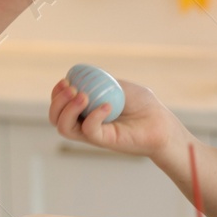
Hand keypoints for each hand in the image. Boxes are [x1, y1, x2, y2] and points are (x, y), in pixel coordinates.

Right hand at [49, 77, 178, 159]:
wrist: (161, 122)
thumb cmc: (142, 104)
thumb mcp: (118, 85)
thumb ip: (99, 81)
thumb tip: (79, 75)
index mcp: (85, 110)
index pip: (59, 105)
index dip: (56, 93)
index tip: (66, 80)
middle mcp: (85, 123)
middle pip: (55, 118)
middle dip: (57, 101)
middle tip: (72, 88)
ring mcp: (93, 134)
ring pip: (64, 128)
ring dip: (67, 109)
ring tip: (83, 96)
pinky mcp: (104, 141)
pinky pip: (89, 130)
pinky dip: (94, 115)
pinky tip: (108, 105)